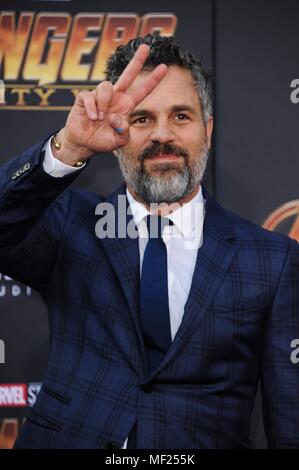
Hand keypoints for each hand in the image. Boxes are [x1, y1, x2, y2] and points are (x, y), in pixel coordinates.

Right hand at [54, 44, 167, 165]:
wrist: (83, 144)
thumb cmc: (102, 141)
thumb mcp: (119, 141)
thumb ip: (124, 133)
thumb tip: (119, 118)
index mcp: (126, 106)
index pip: (142, 91)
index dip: (153, 80)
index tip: (164, 67)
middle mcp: (115, 98)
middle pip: (128, 75)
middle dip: (137, 61)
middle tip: (147, 47)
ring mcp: (100, 96)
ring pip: (106, 86)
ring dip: (103, 104)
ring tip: (100, 119)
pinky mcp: (85, 98)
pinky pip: (90, 96)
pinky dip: (92, 109)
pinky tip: (92, 118)